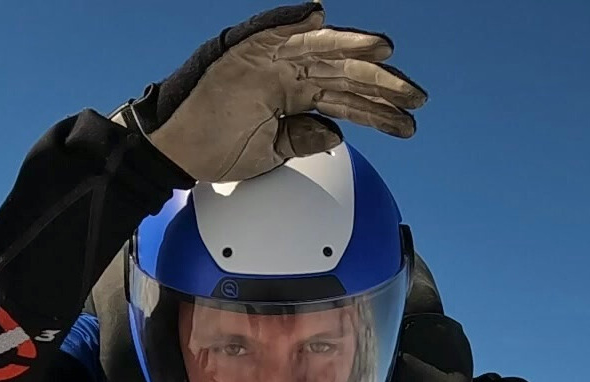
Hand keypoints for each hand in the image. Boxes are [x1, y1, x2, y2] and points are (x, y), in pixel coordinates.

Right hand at [128, 3, 426, 180]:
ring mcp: (267, 57)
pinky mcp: (242, 48)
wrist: (174, 152)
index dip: (378, 111)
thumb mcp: (270, 154)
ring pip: (320, 48)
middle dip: (381, 85)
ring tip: (386, 55)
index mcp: (295, 96)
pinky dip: (296, 20)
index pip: (346, 99)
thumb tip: (336, 131)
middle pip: (344, 73)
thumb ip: (303, 139)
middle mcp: (287, 71)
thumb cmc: (215, 150)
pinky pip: (273, 27)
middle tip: (415, 98)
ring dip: (353, 49)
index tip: (408, 125)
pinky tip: (324, 19)